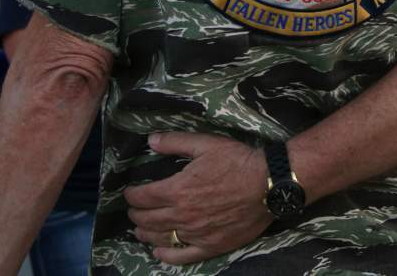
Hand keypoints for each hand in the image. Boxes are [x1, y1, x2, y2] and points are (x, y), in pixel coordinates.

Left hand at [124, 131, 272, 264]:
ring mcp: (196, 233)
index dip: (132, 195)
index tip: (129, 193)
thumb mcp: (205, 144)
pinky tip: (159, 253)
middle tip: (133, 211)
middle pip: (149, 219)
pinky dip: (167, 256)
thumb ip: (175, 142)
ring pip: (162, 238)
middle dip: (136, 215)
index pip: (145, 197)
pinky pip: (183, 256)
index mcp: (178, 189)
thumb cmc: (236, 161)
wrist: (267, 184)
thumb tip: (150, 140)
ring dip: (146, 235)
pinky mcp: (211, 246)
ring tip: (139, 231)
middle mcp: (183, 215)